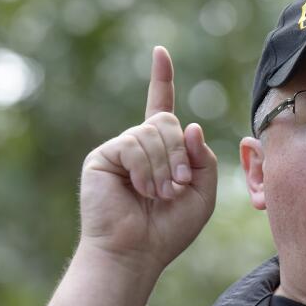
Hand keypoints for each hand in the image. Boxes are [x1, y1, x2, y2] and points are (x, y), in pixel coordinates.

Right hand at [78, 46, 217, 270]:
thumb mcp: (202, 193)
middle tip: (178, 184)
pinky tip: (141, 190)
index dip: (161, 80)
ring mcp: (119, 149)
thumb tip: (191, 126)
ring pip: (152, 133)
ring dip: (164, 166)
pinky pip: (133, 144)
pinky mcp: (102, 156)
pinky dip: (146, 168)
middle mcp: (138, 145)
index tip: (160, 52)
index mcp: (160, 151)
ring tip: (159, 194)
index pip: (161, 107)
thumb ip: (203, 159)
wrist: (136, 252)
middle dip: (179, 152)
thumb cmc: (168, 229)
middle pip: (166, 121)